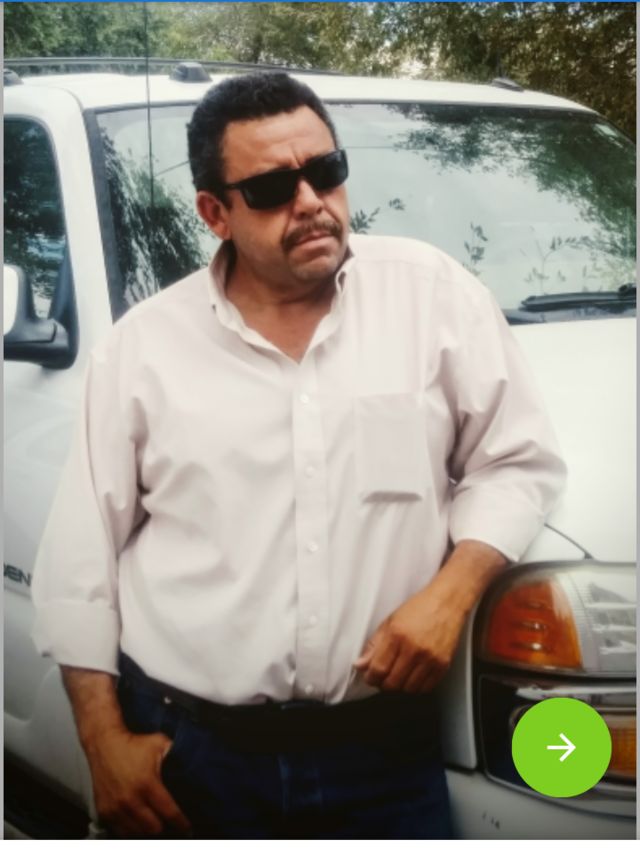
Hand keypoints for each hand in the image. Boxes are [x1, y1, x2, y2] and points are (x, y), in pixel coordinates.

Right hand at [85, 727, 190, 837]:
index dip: (181, 823)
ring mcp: (116, 808)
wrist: (104, 743)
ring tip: (155, 823)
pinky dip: (130, 830)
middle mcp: (130, 800)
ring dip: (147, 830)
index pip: (169, 813)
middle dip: (165, 827)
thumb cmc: (133, 744)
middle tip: (170, 823)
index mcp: (147, 784)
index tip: (187, 829)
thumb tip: (194, 760)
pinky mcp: (104, 811)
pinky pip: (120, 832)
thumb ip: (176, 754)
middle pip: (154, 829)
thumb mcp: (159, 743)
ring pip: (137, 833)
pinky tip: (138, 824)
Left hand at [354, 540, 507, 692]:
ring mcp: (430, 659)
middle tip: (381, 677)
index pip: (378, 669)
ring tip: (397, 676)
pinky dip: (416, 687)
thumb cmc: (419, 608)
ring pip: (408, 689)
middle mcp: (414, 649)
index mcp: (397, 636)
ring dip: (399, 686)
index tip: (369, 676)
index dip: (370, 677)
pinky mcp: (443, 665)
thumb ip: (374, 645)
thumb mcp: (390, 621)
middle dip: (382, 683)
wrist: (447, 602)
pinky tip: (412, 676)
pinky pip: (425, 688)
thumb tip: (361, 664)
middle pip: (392, 683)